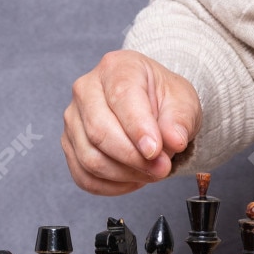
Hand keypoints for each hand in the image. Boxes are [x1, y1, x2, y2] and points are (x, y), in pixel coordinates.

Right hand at [62, 51, 199, 195]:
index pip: (122, 98)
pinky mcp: (70, 144)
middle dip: (133, 158)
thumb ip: (180, 121)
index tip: (156, 151)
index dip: (138, 129)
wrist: (152, 105)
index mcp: (116, 67)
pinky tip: (133, 180)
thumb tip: (174, 141)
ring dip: (124, 175)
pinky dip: (111, 186)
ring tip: (151, 173)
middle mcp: (86, 89)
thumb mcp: (184, 102)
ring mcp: (74, 118)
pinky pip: (84, 176)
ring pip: (90, 158)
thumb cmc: (164, 99)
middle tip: (162, 168)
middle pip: (99, 131)